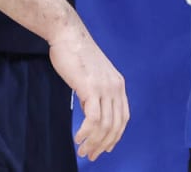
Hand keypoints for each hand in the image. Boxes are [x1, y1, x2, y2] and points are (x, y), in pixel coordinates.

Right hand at [48, 20, 127, 159]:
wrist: (67, 34)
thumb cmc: (75, 53)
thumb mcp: (91, 75)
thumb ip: (95, 93)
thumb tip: (90, 110)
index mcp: (118, 84)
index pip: (123, 118)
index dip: (115, 136)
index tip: (105, 148)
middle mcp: (115, 87)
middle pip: (115, 126)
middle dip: (104, 144)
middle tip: (91, 156)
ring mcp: (104, 88)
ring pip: (104, 125)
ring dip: (94, 142)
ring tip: (83, 151)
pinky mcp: (91, 88)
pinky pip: (93, 119)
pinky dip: (87, 133)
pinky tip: (79, 138)